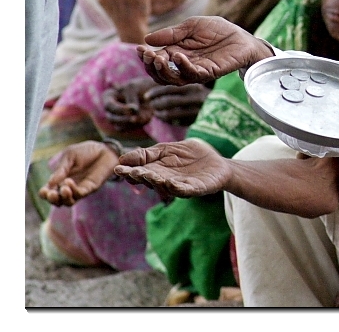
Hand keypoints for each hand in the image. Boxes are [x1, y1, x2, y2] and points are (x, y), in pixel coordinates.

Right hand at [37, 141, 118, 205]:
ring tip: (64, 189)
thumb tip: (50, 183)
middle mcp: (67, 187)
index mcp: (59, 179)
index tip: (44, 190)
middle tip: (51, 194)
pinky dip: (73, 191)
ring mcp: (78, 189)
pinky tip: (69, 182)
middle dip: (52, 199)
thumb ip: (61, 170)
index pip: (48, 191)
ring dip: (63, 198)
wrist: (104, 149)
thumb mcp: (69, 156)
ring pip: (68, 202)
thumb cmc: (85, 151)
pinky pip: (80, 194)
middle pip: (56, 201)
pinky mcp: (89, 189)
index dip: (44, 193)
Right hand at [103, 77, 158, 130]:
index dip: (120, 109)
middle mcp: (110, 109)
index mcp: (108, 97)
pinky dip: (135, 126)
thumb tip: (133, 117)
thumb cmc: (140, 88)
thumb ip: (131, 101)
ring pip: (118, 126)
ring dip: (130, 124)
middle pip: (111, 118)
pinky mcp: (124, 125)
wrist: (151, 94)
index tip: (134, 108)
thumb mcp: (134, 89)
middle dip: (124, 119)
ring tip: (143, 117)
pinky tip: (144, 119)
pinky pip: (126, 130)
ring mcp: (116, 117)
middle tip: (136, 118)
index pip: (109, 106)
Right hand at [114, 139, 229, 198]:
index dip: (129, 171)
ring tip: (148, 175)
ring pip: (165, 187)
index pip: (140, 172)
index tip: (119, 168)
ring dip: (156, 182)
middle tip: (132, 172)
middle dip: (141, 177)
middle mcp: (166, 181)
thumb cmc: (192, 156)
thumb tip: (122, 158)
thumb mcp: (168, 149)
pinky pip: (185, 190)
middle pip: (150, 181)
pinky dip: (177, 188)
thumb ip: (148, 154)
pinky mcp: (196, 189)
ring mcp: (181, 186)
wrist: (219, 164)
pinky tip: (169, 182)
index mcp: (157, 171)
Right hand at [136, 16, 274, 85]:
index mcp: (175, 51)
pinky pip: (192, 75)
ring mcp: (195, 70)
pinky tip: (178, 56)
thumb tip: (147, 39)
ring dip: (163, 71)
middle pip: (160, 73)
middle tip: (149, 55)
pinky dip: (183, 67)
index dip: (146, 56)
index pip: (155, 59)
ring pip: (173, 79)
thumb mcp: (192, 26)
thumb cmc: (217, 30)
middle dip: (151, 66)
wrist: (241, 37)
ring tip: (159, 58)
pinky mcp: (208, 73)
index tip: (140, 48)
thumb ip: (172, 33)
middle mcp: (182, 64)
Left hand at [146, 83, 211, 125]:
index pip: (169, 88)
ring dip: (160, 114)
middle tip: (150, 104)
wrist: (227, 104)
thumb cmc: (206, 91)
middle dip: (156, 103)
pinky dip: (169, 121)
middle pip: (169, 101)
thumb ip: (182, 81)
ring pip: (172, 114)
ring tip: (155, 112)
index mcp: (194, 86)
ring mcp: (197, 111)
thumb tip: (159, 79)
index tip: (146, 96)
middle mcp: (196, 98)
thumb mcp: (197, 84)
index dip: (155, 92)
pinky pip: (179, 122)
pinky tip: (165, 118)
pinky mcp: (198, 121)